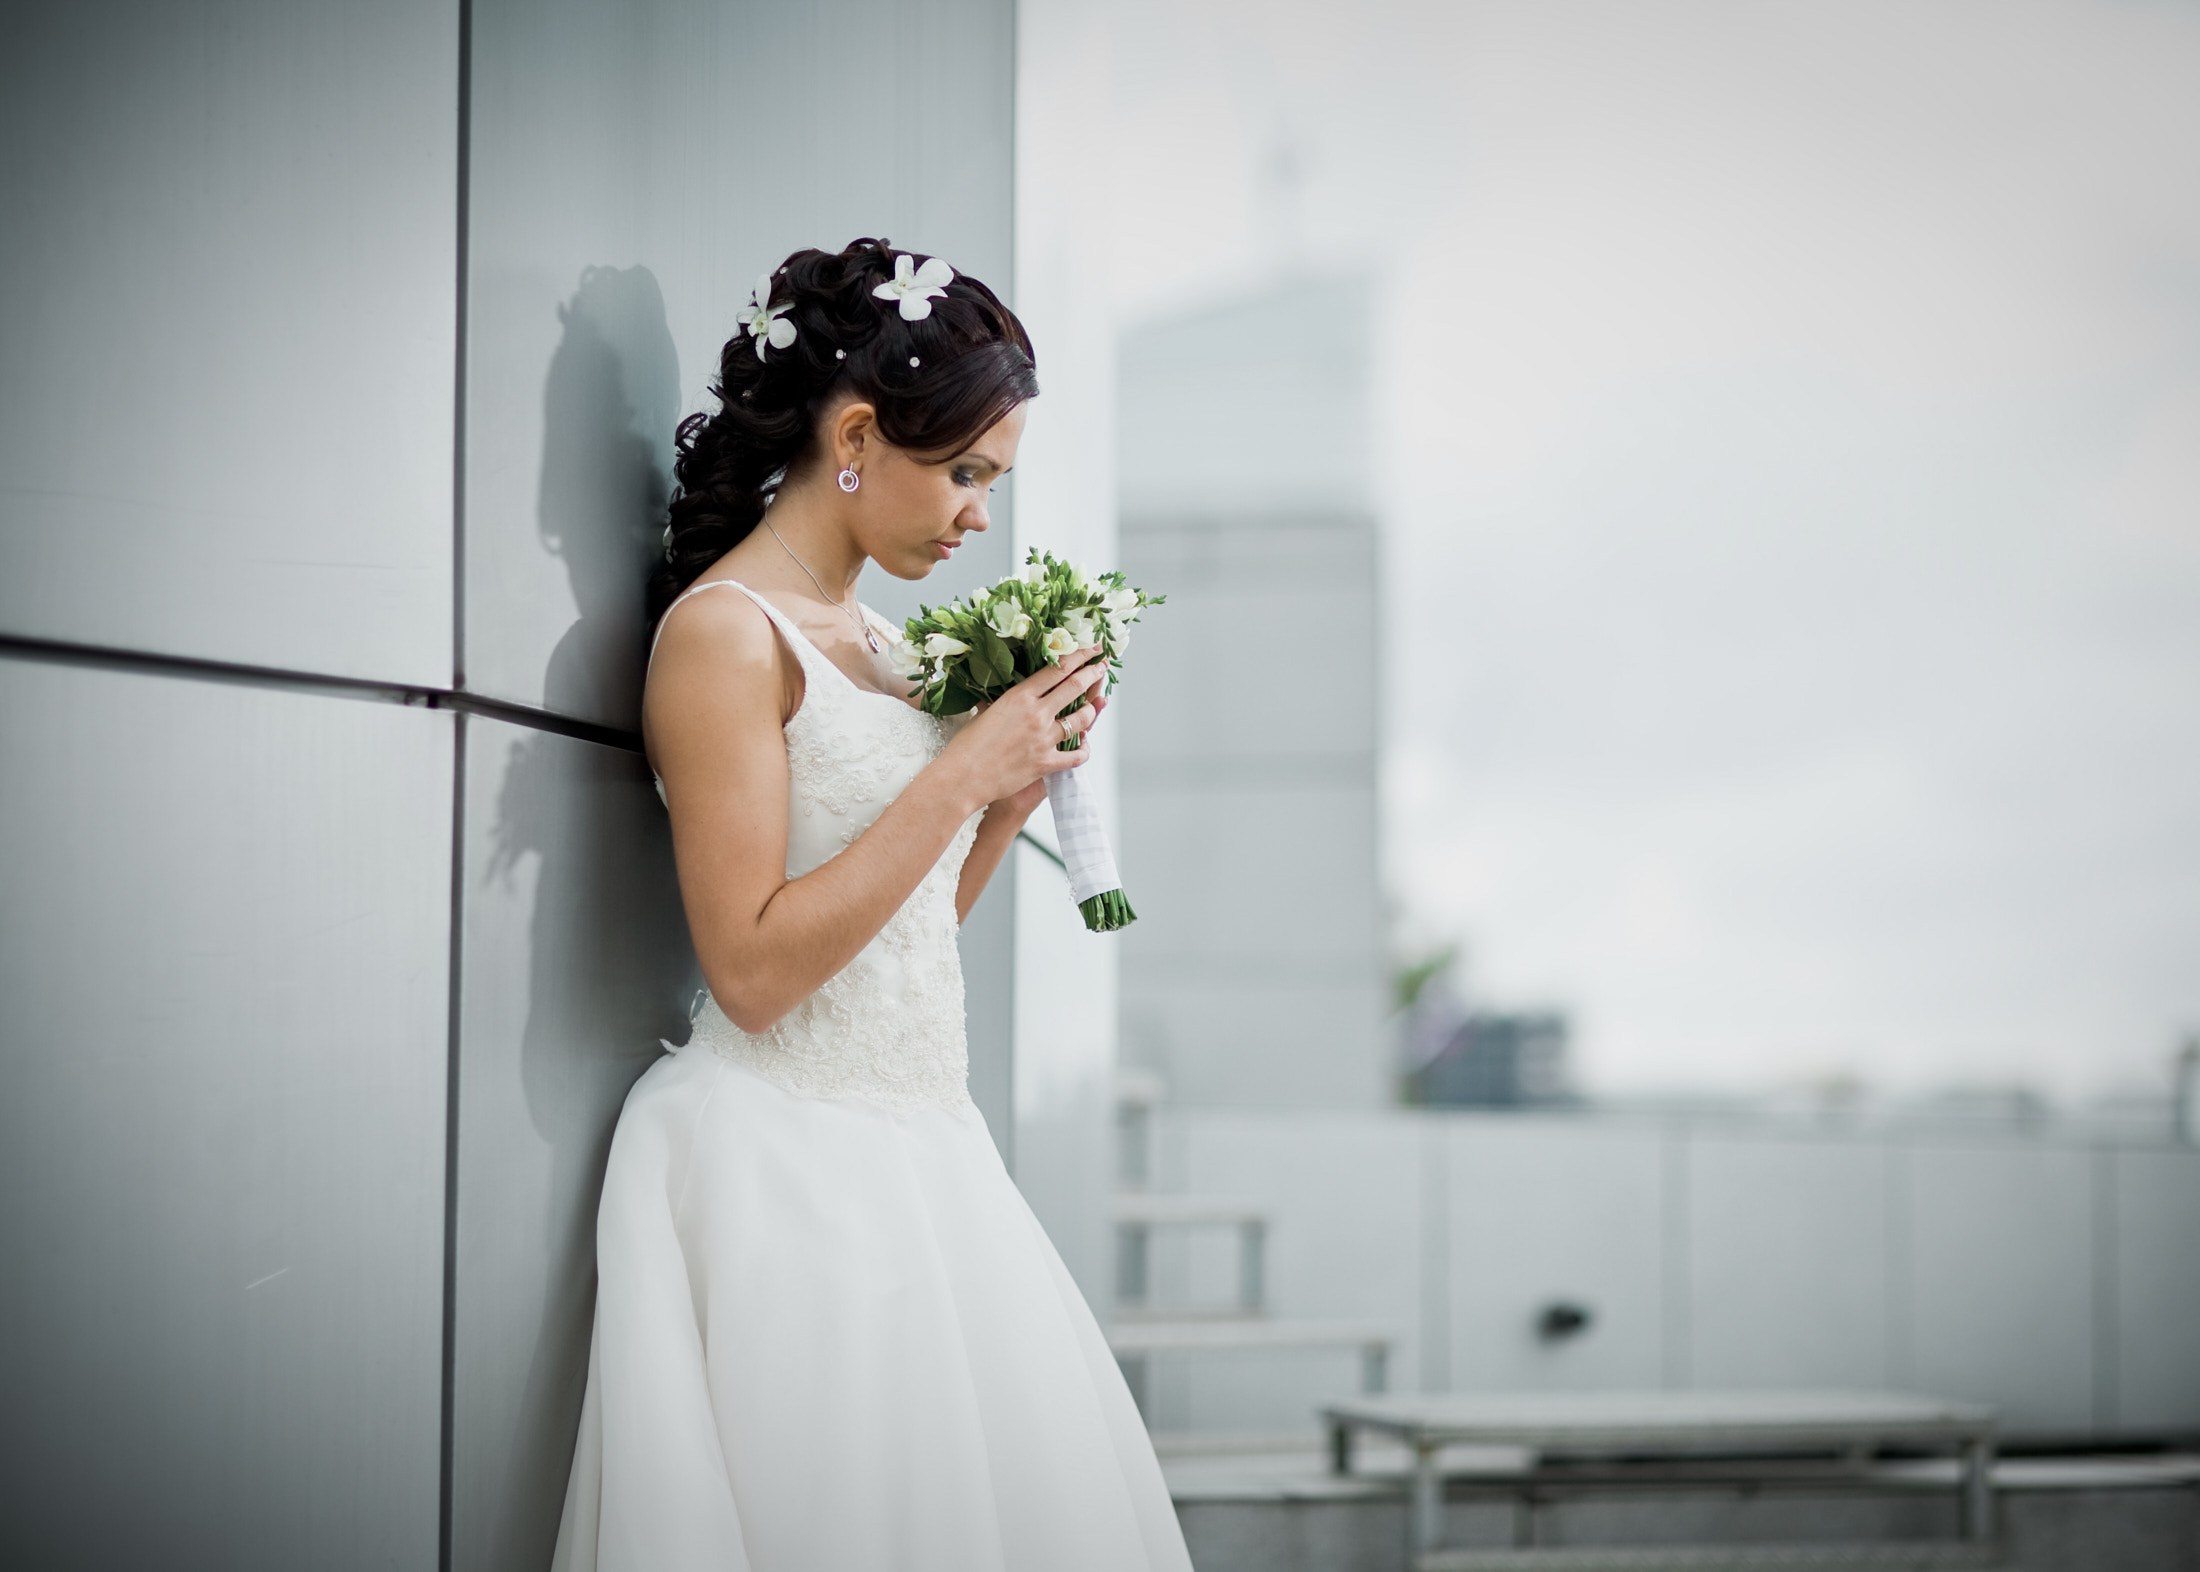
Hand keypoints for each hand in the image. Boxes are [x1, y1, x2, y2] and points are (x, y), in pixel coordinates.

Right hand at [939, 648, 1105, 811]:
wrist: (962, 777)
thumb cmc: (967, 746)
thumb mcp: (984, 713)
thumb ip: (1000, 702)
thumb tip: (1000, 694)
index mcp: (1019, 697)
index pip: (1056, 669)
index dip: (1078, 656)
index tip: (1090, 650)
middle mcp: (1036, 714)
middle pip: (1074, 686)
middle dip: (1092, 674)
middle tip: (1101, 666)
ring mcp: (1043, 739)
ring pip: (1081, 719)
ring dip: (1090, 710)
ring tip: (1092, 706)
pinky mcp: (1046, 763)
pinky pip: (1077, 755)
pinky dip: (1084, 750)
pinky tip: (1084, 745)